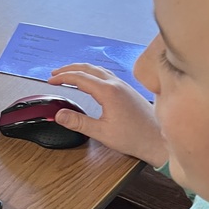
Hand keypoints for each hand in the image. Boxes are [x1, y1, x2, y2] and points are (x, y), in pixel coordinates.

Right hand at [48, 63, 167, 167]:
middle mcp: (116, 84)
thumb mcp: (101, 132)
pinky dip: (92, 73)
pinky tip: (91, 80)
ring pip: (98, 69)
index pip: (80, 78)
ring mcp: (123, 85)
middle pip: (88, 68)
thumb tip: (59, 115)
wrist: (157, 140)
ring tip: (69, 74)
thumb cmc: (134, 137)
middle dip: (69, 69)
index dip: (63, 78)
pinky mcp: (128, 90)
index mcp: (108, 92)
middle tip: (55, 74)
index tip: (51, 80)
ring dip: (81, 69)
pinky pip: (106, 74)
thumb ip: (78, 122)